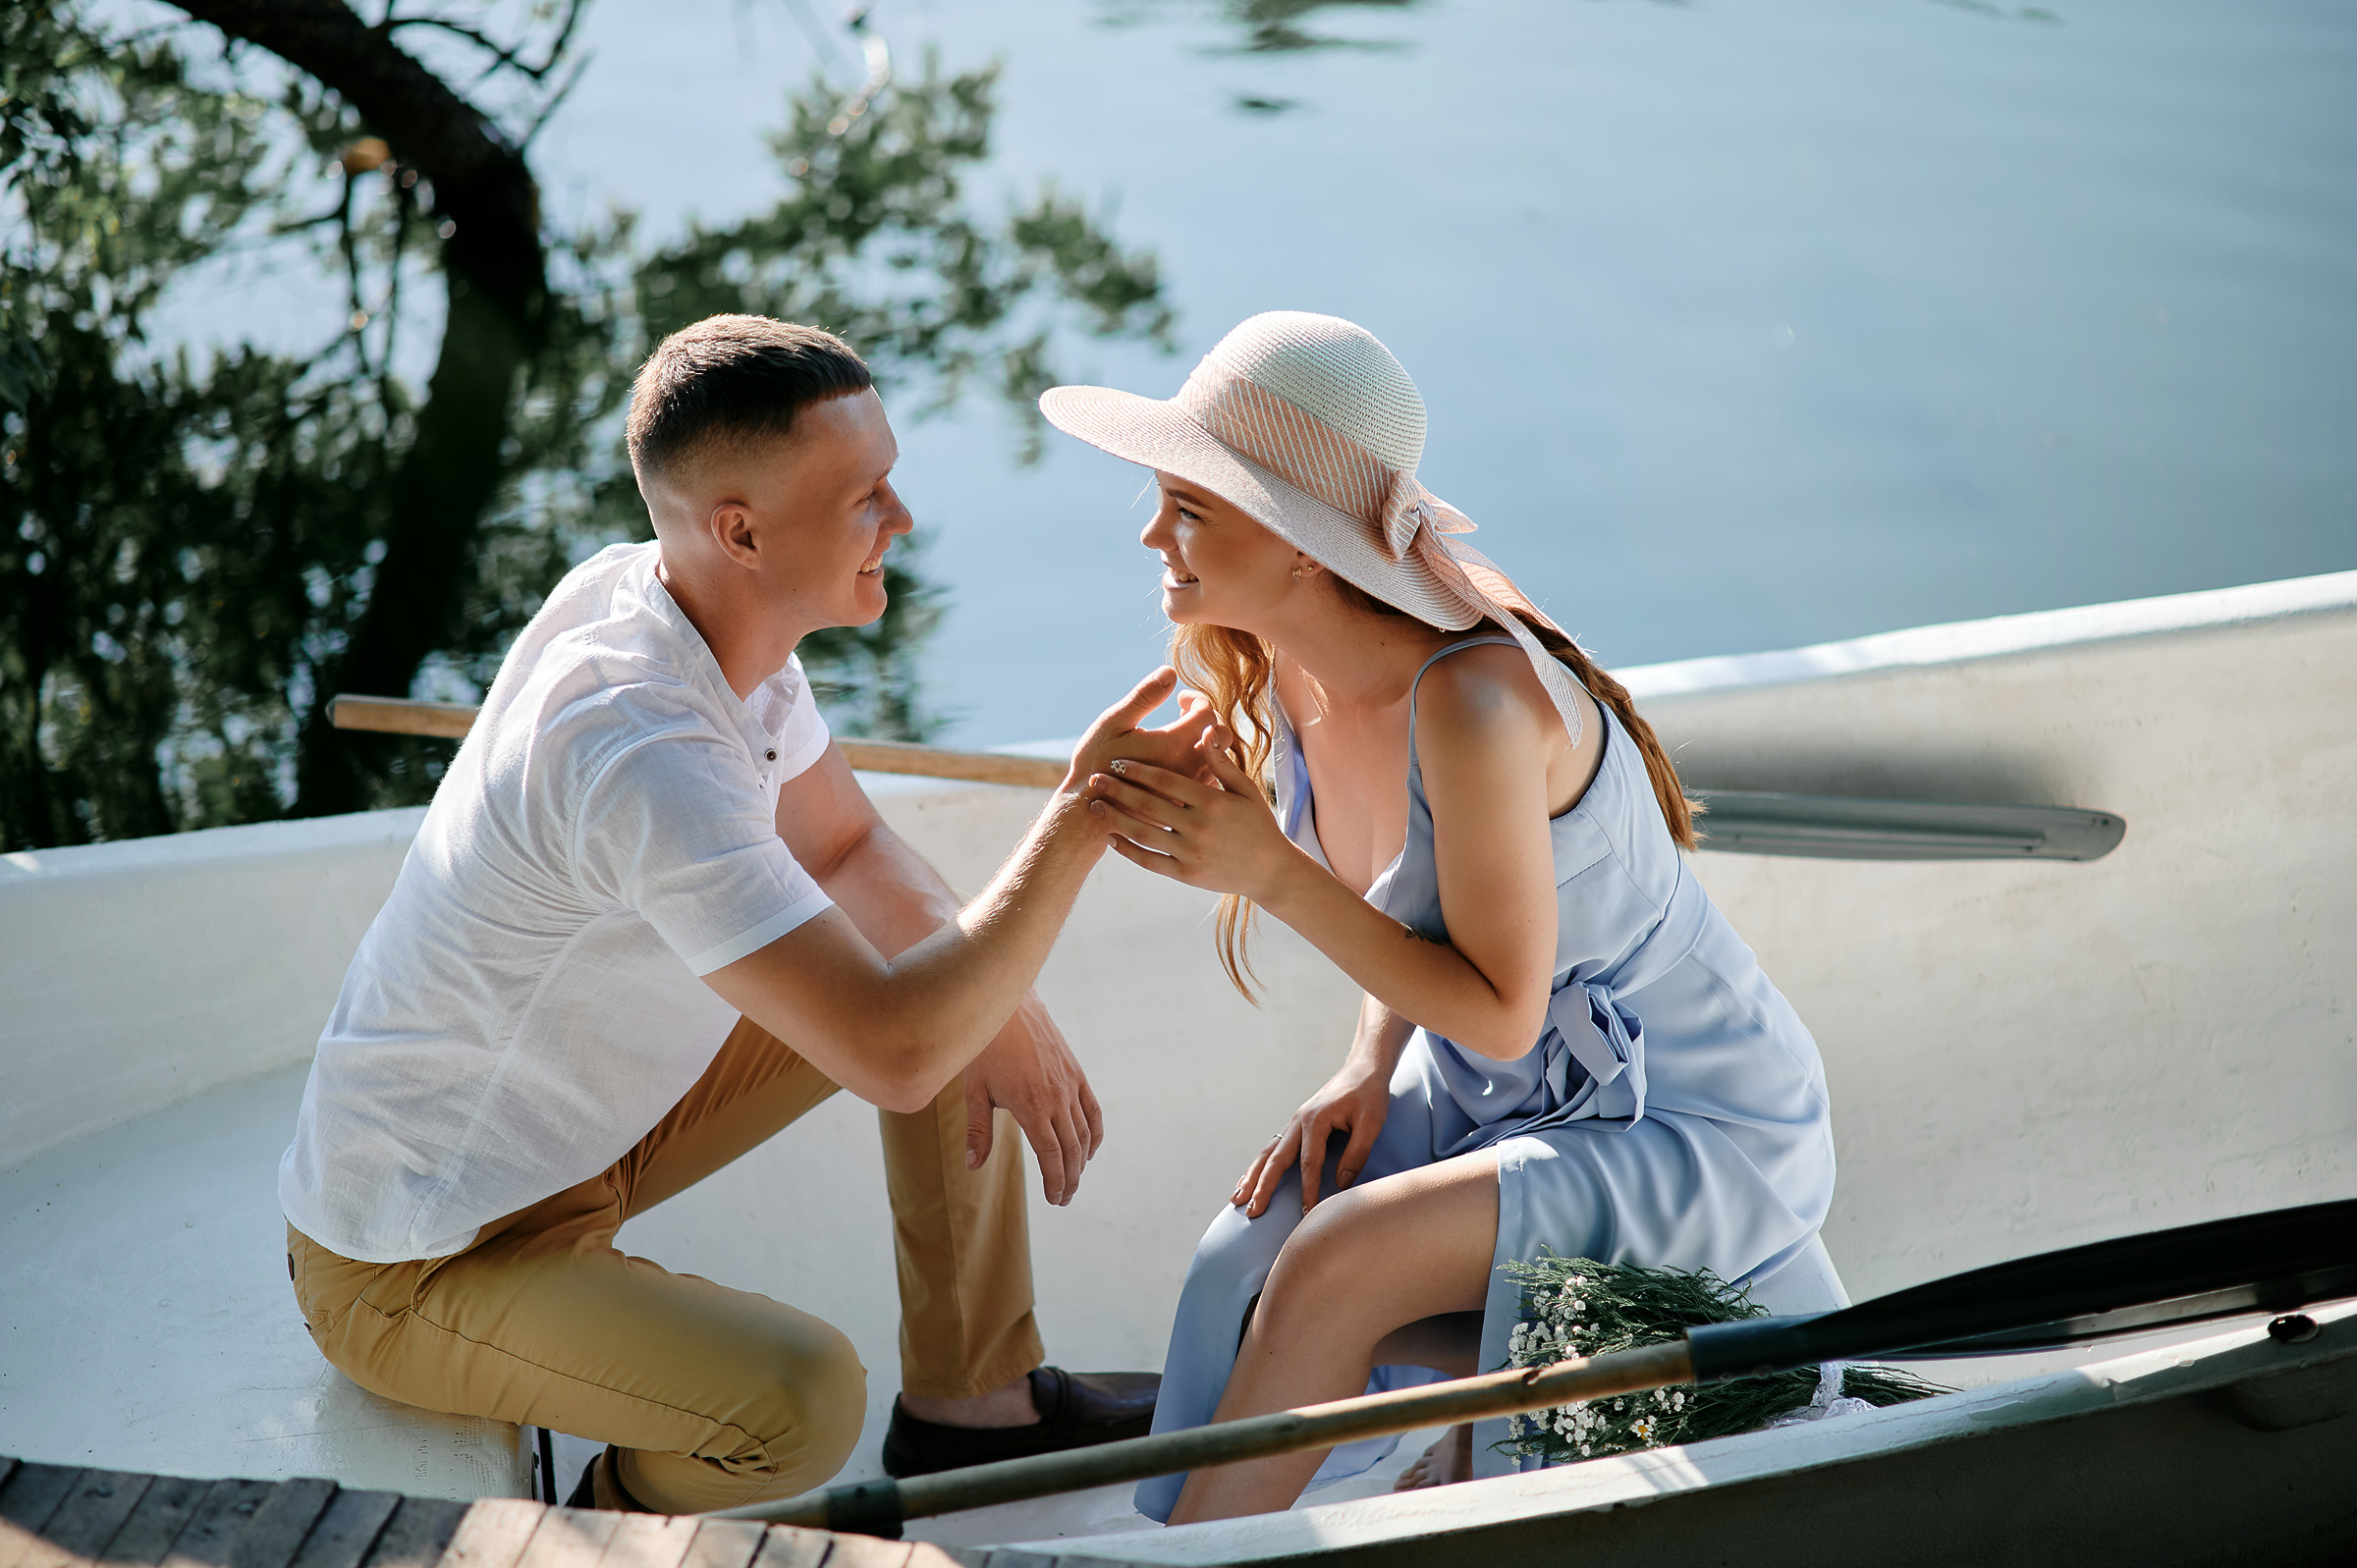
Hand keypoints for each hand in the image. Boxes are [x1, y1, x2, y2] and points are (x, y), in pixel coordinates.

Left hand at [964, 991, 1104, 1205]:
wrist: (1009, 1006)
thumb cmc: (986, 1048)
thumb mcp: (976, 1091)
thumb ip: (977, 1130)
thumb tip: (973, 1165)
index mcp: (1031, 1106)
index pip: (1050, 1155)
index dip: (1055, 1181)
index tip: (1054, 1198)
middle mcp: (1057, 1098)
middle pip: (1071, 1150)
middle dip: (1070, 1178)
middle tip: (1064, 1197)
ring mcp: (1070, 1084)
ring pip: (1084, 1133)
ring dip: (1082, 1161)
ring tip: (1074, 1178)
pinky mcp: (1076, 1073)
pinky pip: (1093, 1110)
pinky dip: (1095, 1133)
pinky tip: (1090, 1149)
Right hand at [1067, 668, 1215, 795]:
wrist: (1088, 813)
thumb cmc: (1095, 764)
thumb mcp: (1113, 723)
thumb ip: (1144, 697)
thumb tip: (1170, 672)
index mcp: (1173, 744)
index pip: (1206, 712)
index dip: (1196, 699)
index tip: (1179, 699)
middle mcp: (1188, 768)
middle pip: (1222, 735)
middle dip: (1207, 718)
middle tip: (1183, 714)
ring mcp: (1188, 789)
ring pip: (1219, 760)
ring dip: (1206, 741)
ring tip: (1180, 736)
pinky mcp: (1185, 804)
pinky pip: (1209, 781)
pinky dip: (1201, 763)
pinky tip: (1179, 760)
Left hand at [1085, 730, 1302, 902]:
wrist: (1270, 871)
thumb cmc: (1258, 824)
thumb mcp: (1246, 790)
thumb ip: (1221, 763)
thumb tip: (1205, 731)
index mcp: (1213, 803)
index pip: (1166, 782)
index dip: (1138, 770)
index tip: (1117, 760)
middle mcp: (1199, 827)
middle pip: (1149, 805)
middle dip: (1118, 790)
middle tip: (1094, 778)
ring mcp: (1191, 853)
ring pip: (1144, 834)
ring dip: (1115, 819)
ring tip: (1095, 806)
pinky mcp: (1186, 875)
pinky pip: (1150, 861)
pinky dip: (1128, 850)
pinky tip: (1112, 837)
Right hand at [1233, 1052, 1391, 1216]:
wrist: (1362, 1069)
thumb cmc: (1369, 1095)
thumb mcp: (1371, 1123)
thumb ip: (1357, 1153)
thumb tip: (1341, 1184)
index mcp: (1316, 1120)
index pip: (1309, 1163)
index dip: (1308, 1189)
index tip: (1307, 1213)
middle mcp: (1299, 1121)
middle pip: (1276, 1160)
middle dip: (1263, 1187)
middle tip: (1253, 1212)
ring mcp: (1294, 1123)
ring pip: (1267, 1154)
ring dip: (1252, 1177)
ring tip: (1237, 1200)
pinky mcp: (1296, 1125)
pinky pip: (1272, 1148)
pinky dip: (1259, 1166)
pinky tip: (1249, 1179)